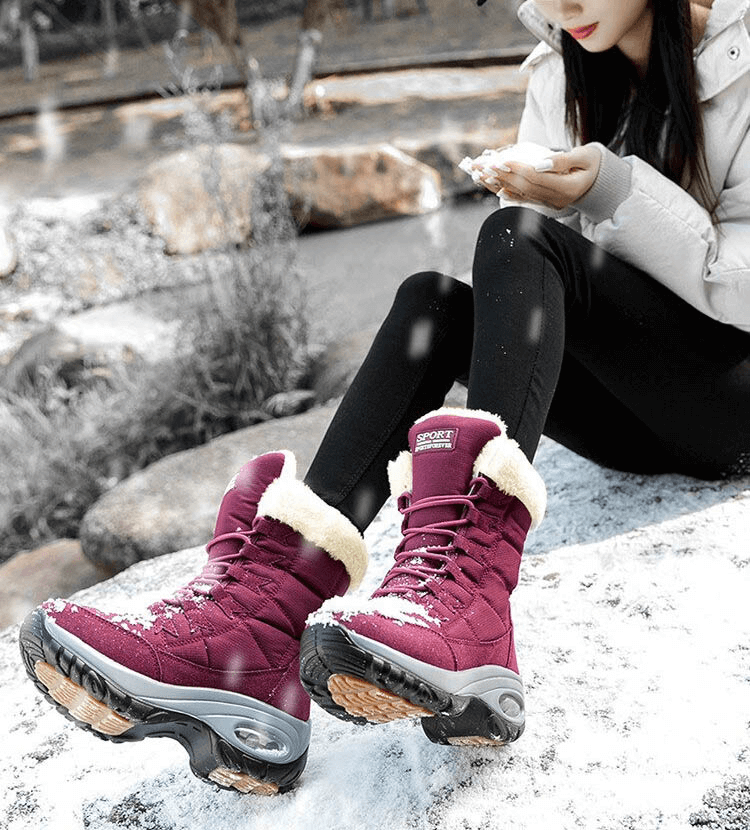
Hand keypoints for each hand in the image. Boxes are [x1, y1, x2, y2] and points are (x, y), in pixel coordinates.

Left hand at [485, 144, 601, 209]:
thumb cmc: (594, 163)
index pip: (536, 178)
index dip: (517, 169)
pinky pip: (525, 198)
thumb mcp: (584, 156)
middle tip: (485, 167)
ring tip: (484, 176)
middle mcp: (557, 199)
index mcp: (567, 188)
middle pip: (525, 187)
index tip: (500, 161)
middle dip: (504, 176)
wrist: (600, 180)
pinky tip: (497, 188)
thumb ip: (563, 160)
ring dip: (502, 184)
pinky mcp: (546, 202)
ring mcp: (551, 203)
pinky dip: (510, 192)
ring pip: (522, 194)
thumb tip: (540, 163)